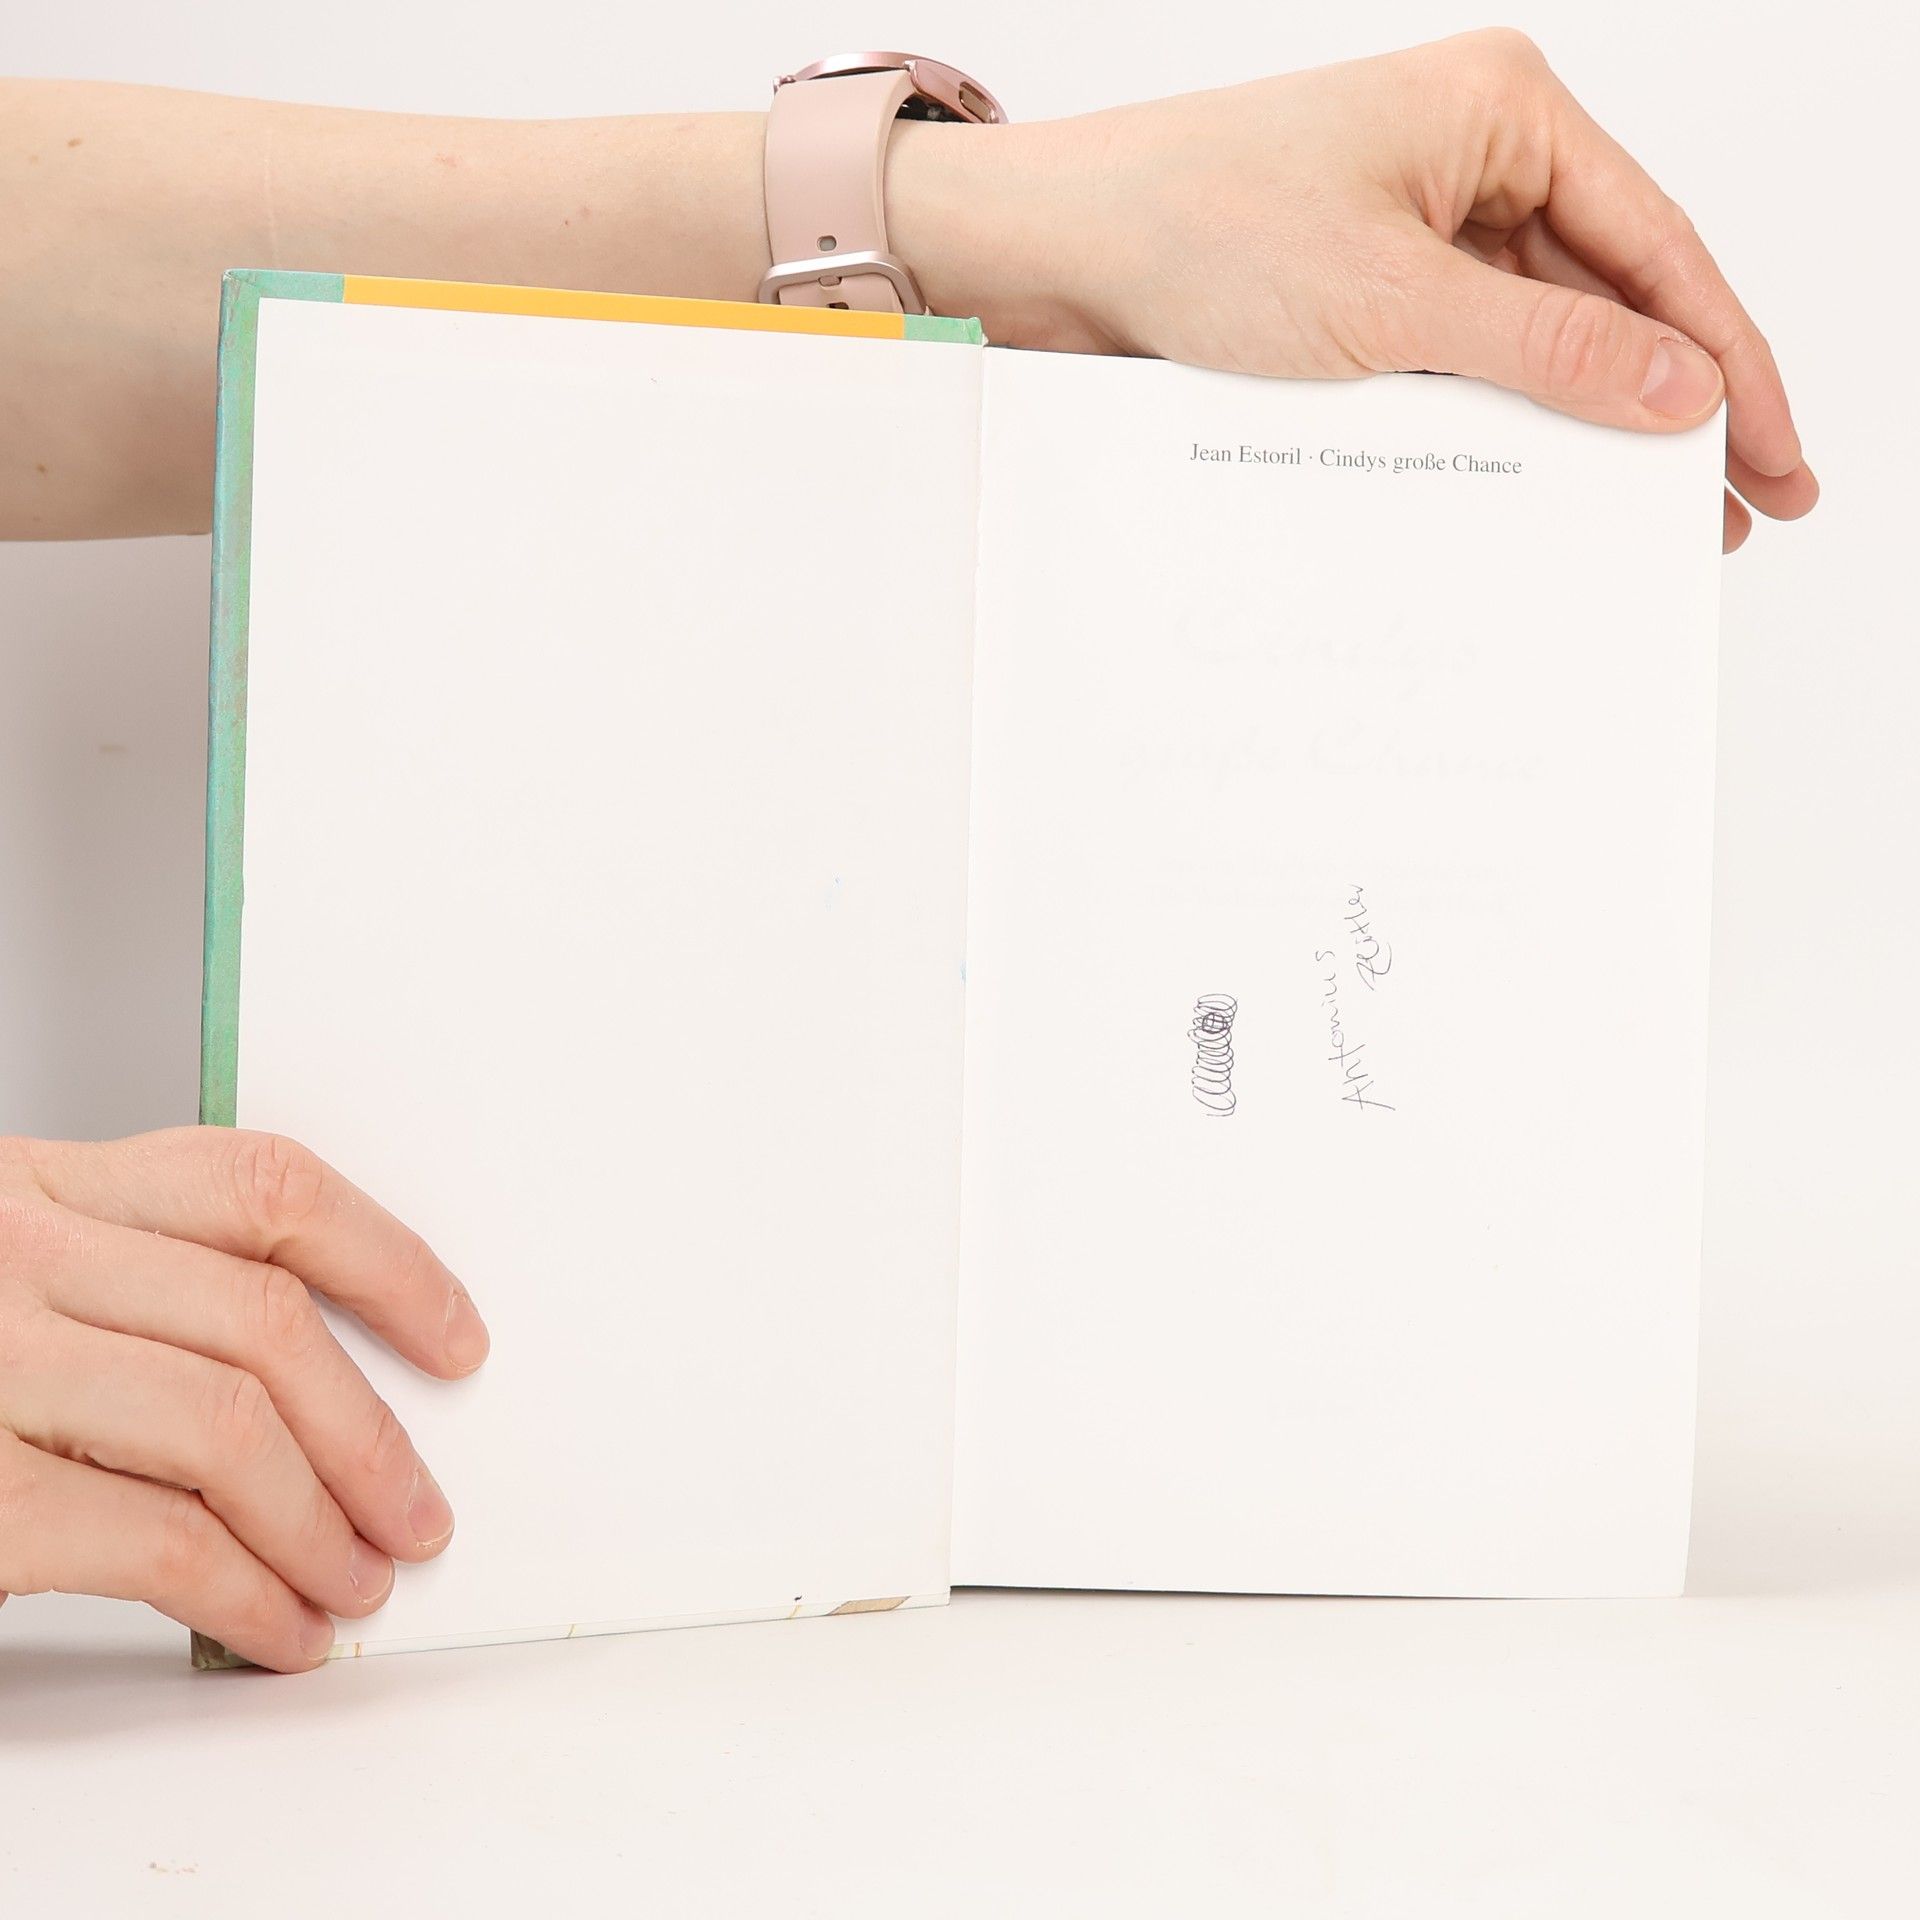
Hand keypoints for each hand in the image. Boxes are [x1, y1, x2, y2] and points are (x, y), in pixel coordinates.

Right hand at [0, 1129, 487, 1671]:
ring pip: (231, 1430)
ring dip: (326, 1525)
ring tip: (359, 1581)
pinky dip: (248, 1597)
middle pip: (268, 1323)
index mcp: (35, 1186)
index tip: (454, 1333)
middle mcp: (14, 1255)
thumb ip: (124, 1278)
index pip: (263, 1185)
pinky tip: (277, 1628)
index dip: (389, 1260)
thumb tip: (309, 1372)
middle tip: (418, 1508)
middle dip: (373, 1433)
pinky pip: (158, 1545)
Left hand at [898, 29, 1815, 551]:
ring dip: (1586, 429)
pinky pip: (1463, 364)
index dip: (1728, 361)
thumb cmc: (1199, 230)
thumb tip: (1684, 393)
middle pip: (1611, 298)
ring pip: (1538, 340)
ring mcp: (1417, 228)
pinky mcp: (1365, 292)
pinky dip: (1500, 428)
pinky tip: (1537, 495)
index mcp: (1504, 113)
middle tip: (1732, 514)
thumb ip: (1547, 353)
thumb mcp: (1393, 303)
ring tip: (1643, 525)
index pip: (1657, 247)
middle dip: (1669, 406)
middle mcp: (1473, 161)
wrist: (1055, 257)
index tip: (1773, 458)